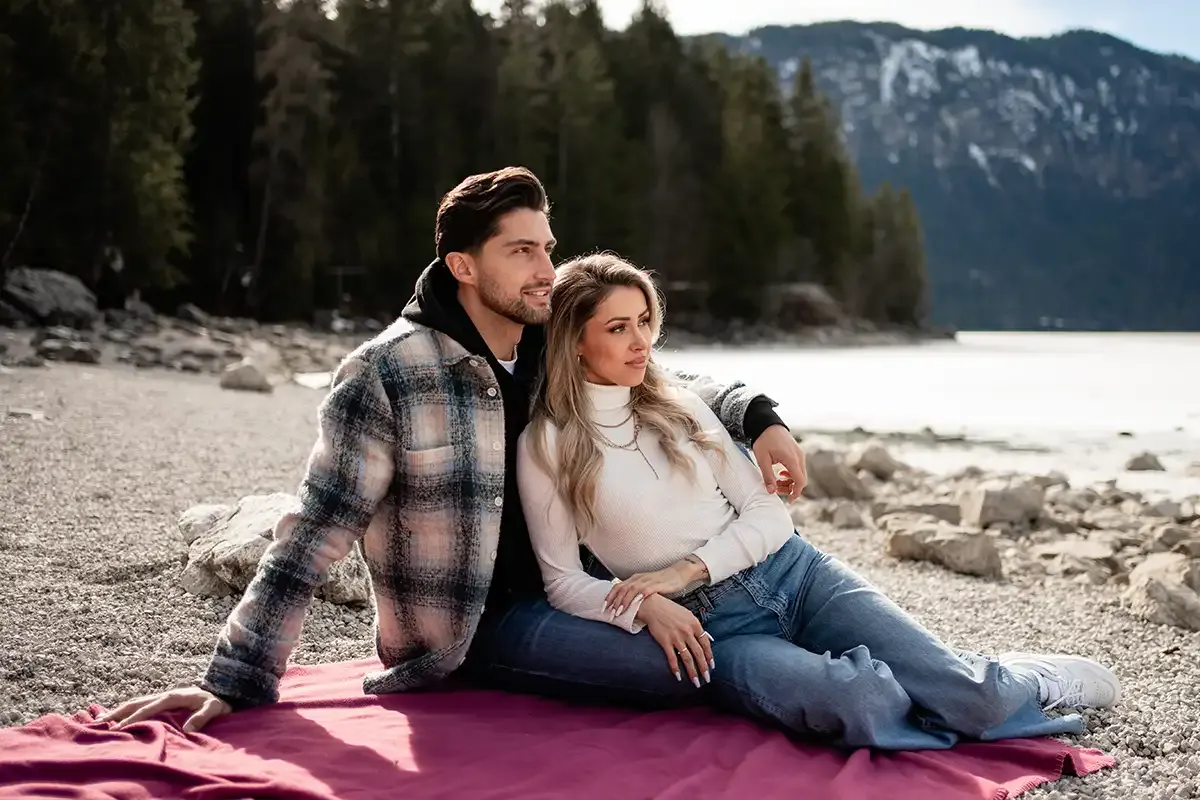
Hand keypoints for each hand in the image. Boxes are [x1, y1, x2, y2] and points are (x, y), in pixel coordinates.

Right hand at [96, 686, 232, 732]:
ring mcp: (162, 697)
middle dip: (119, 711)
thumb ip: (203, 716)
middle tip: (100, 722)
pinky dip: (127, 710)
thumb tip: (188, 729)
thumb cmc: (217, 703)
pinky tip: (116, 717)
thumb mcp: (214, 708)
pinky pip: (141, 705)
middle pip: (137, 702)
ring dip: (119, 710)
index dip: (135, 716)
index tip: (120, 727)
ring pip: (136, 703)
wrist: (221, 694)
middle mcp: (165, 695)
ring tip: (100, 719)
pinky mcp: (162, 702)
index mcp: (174, 697)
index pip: (150, 707)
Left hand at [604, 559, 704, 616]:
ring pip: (630, 590)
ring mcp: (647, 580)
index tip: (603, 607)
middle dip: (613, 601)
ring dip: (623, 601)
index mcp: (634, 579)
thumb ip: (637, 594)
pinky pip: (645, 590)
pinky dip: (638, 597)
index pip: (617, 587)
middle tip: (608, 613)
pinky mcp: (656, 584)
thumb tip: (628, 606)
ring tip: (618, 612)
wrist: (678, 573)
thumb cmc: (663, 582)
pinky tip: (634, 604)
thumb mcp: (646, 587)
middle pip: (621, 588)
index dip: (609, 597)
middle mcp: (638, 578)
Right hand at [634, 595, 714, 687]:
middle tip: (707, 679)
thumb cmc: (671, 610)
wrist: (653, 606)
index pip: (705, 644)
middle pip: (698, 653)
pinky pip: (672, 658)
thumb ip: (697, 627)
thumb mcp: (688, 615)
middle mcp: (687, 632)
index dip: (709, 656)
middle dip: (704, 668)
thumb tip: (708, 638)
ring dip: (692, 672)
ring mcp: (676, 637)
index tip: (712, 666)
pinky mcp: (665, 641)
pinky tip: (678, 676)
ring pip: (687, 658)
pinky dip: (675, 668)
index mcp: (695, 624)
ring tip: (696, 682)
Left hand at [752, 424, 806, 501]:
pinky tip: (781, 473)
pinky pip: (798, 467)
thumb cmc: (763, 439)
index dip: (796, 493)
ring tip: (777, 481)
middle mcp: (799, 457)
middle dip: (791, 488)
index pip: (800, 481)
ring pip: (800, 474)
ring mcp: (800, 454)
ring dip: (791, 481)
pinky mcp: (797, 452)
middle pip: (802, 479)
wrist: (767, 423)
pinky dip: (792, 474)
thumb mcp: (762, 459)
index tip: (789, 501)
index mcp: (792, 459)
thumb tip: (771, 491)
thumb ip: (768, 476)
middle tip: (776, 489)